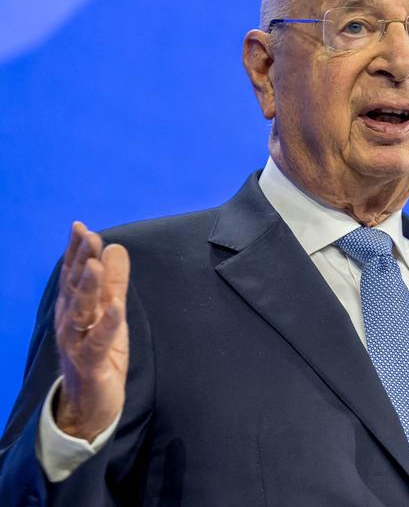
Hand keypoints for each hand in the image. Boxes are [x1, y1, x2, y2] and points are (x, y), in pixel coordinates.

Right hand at [52, 222, 129, 440]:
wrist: (90, 403)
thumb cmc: (100, 353)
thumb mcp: (111, 314)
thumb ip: (114, 283)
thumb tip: (115, 248)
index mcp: (73, 309)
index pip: (73, 275)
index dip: (76, 252)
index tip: (81, 227)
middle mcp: (70, 323)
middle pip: (74, 288)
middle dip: (79, 261)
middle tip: (87, 235)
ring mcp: (76, 344)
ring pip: (81, 312)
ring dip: (88, 287)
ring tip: (95, 264)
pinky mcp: (90, 363)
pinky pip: (97, 342)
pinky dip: (107, 324)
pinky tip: (116, 308)